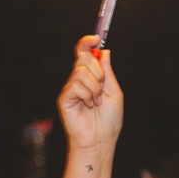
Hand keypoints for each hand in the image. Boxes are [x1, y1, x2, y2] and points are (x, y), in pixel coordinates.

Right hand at [59, 36, 123, 151]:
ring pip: (81, 72)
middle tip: (103, 88)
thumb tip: (103, 51)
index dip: (87, 43)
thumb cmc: (108, 120)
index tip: (95, 38)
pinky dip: (88, 95)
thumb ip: (108, 71)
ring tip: (96, 102)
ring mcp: (70, 89)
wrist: (101, 139)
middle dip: (98, 71)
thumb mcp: (114, 91)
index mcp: (90, 77)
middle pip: (84, 59)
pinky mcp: (64, 98)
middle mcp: (77, 80)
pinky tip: (89, 106)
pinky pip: (76, 85)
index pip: (83, 53)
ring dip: (95, 87)